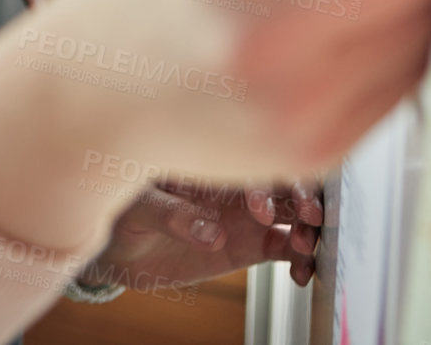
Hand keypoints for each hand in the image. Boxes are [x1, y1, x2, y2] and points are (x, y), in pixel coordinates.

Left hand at [80, 179, 322, 291]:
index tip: (260, 211)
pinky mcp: (252, 244)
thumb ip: (171, 214)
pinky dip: (301, 258)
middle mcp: (235, 184)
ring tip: (304, 248)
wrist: (122, 247)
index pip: (248, 156)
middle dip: (303, 195)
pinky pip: (286, 247)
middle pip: (283, 178)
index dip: (262, 179)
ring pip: (293, 211)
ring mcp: (248, 214)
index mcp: (209, 160)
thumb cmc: (125, 211)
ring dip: (308, 225)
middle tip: (308, 220)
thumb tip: (212, 232)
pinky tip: (300, 274)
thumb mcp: (137, 207)